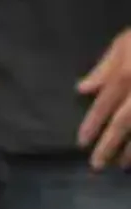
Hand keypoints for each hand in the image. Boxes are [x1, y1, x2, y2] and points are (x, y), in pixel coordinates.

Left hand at [78, 31, 130, 169]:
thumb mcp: (124, 43)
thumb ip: (104, 68)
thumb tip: (82, 89)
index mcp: (127, 74)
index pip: (105, 104)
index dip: (92, 124)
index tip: (82, 142)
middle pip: (124, 122)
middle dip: (109, 145)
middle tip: (96, 165)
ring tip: (122, 165)